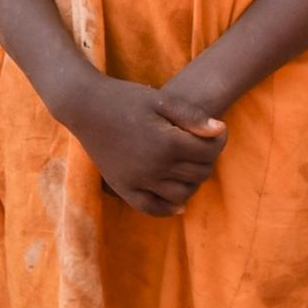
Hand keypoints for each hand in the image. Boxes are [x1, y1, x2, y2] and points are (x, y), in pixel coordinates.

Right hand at [65, 75, 224, 217]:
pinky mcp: (123, 188)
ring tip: (190, 167)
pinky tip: (178, 202)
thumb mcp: (162, 100)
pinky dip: (168, 208)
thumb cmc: (127, 98)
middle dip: (207, 160)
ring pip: (181, 194)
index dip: (220, 141)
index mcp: (167, 143)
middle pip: (199, 174)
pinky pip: (151, 208)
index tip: (218, 132)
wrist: (86, 107)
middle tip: (203, 147)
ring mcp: (137, 181)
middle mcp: (154, 167)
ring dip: (192, 182)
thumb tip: (221, 130)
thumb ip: (192, 117)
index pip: (210, 152)